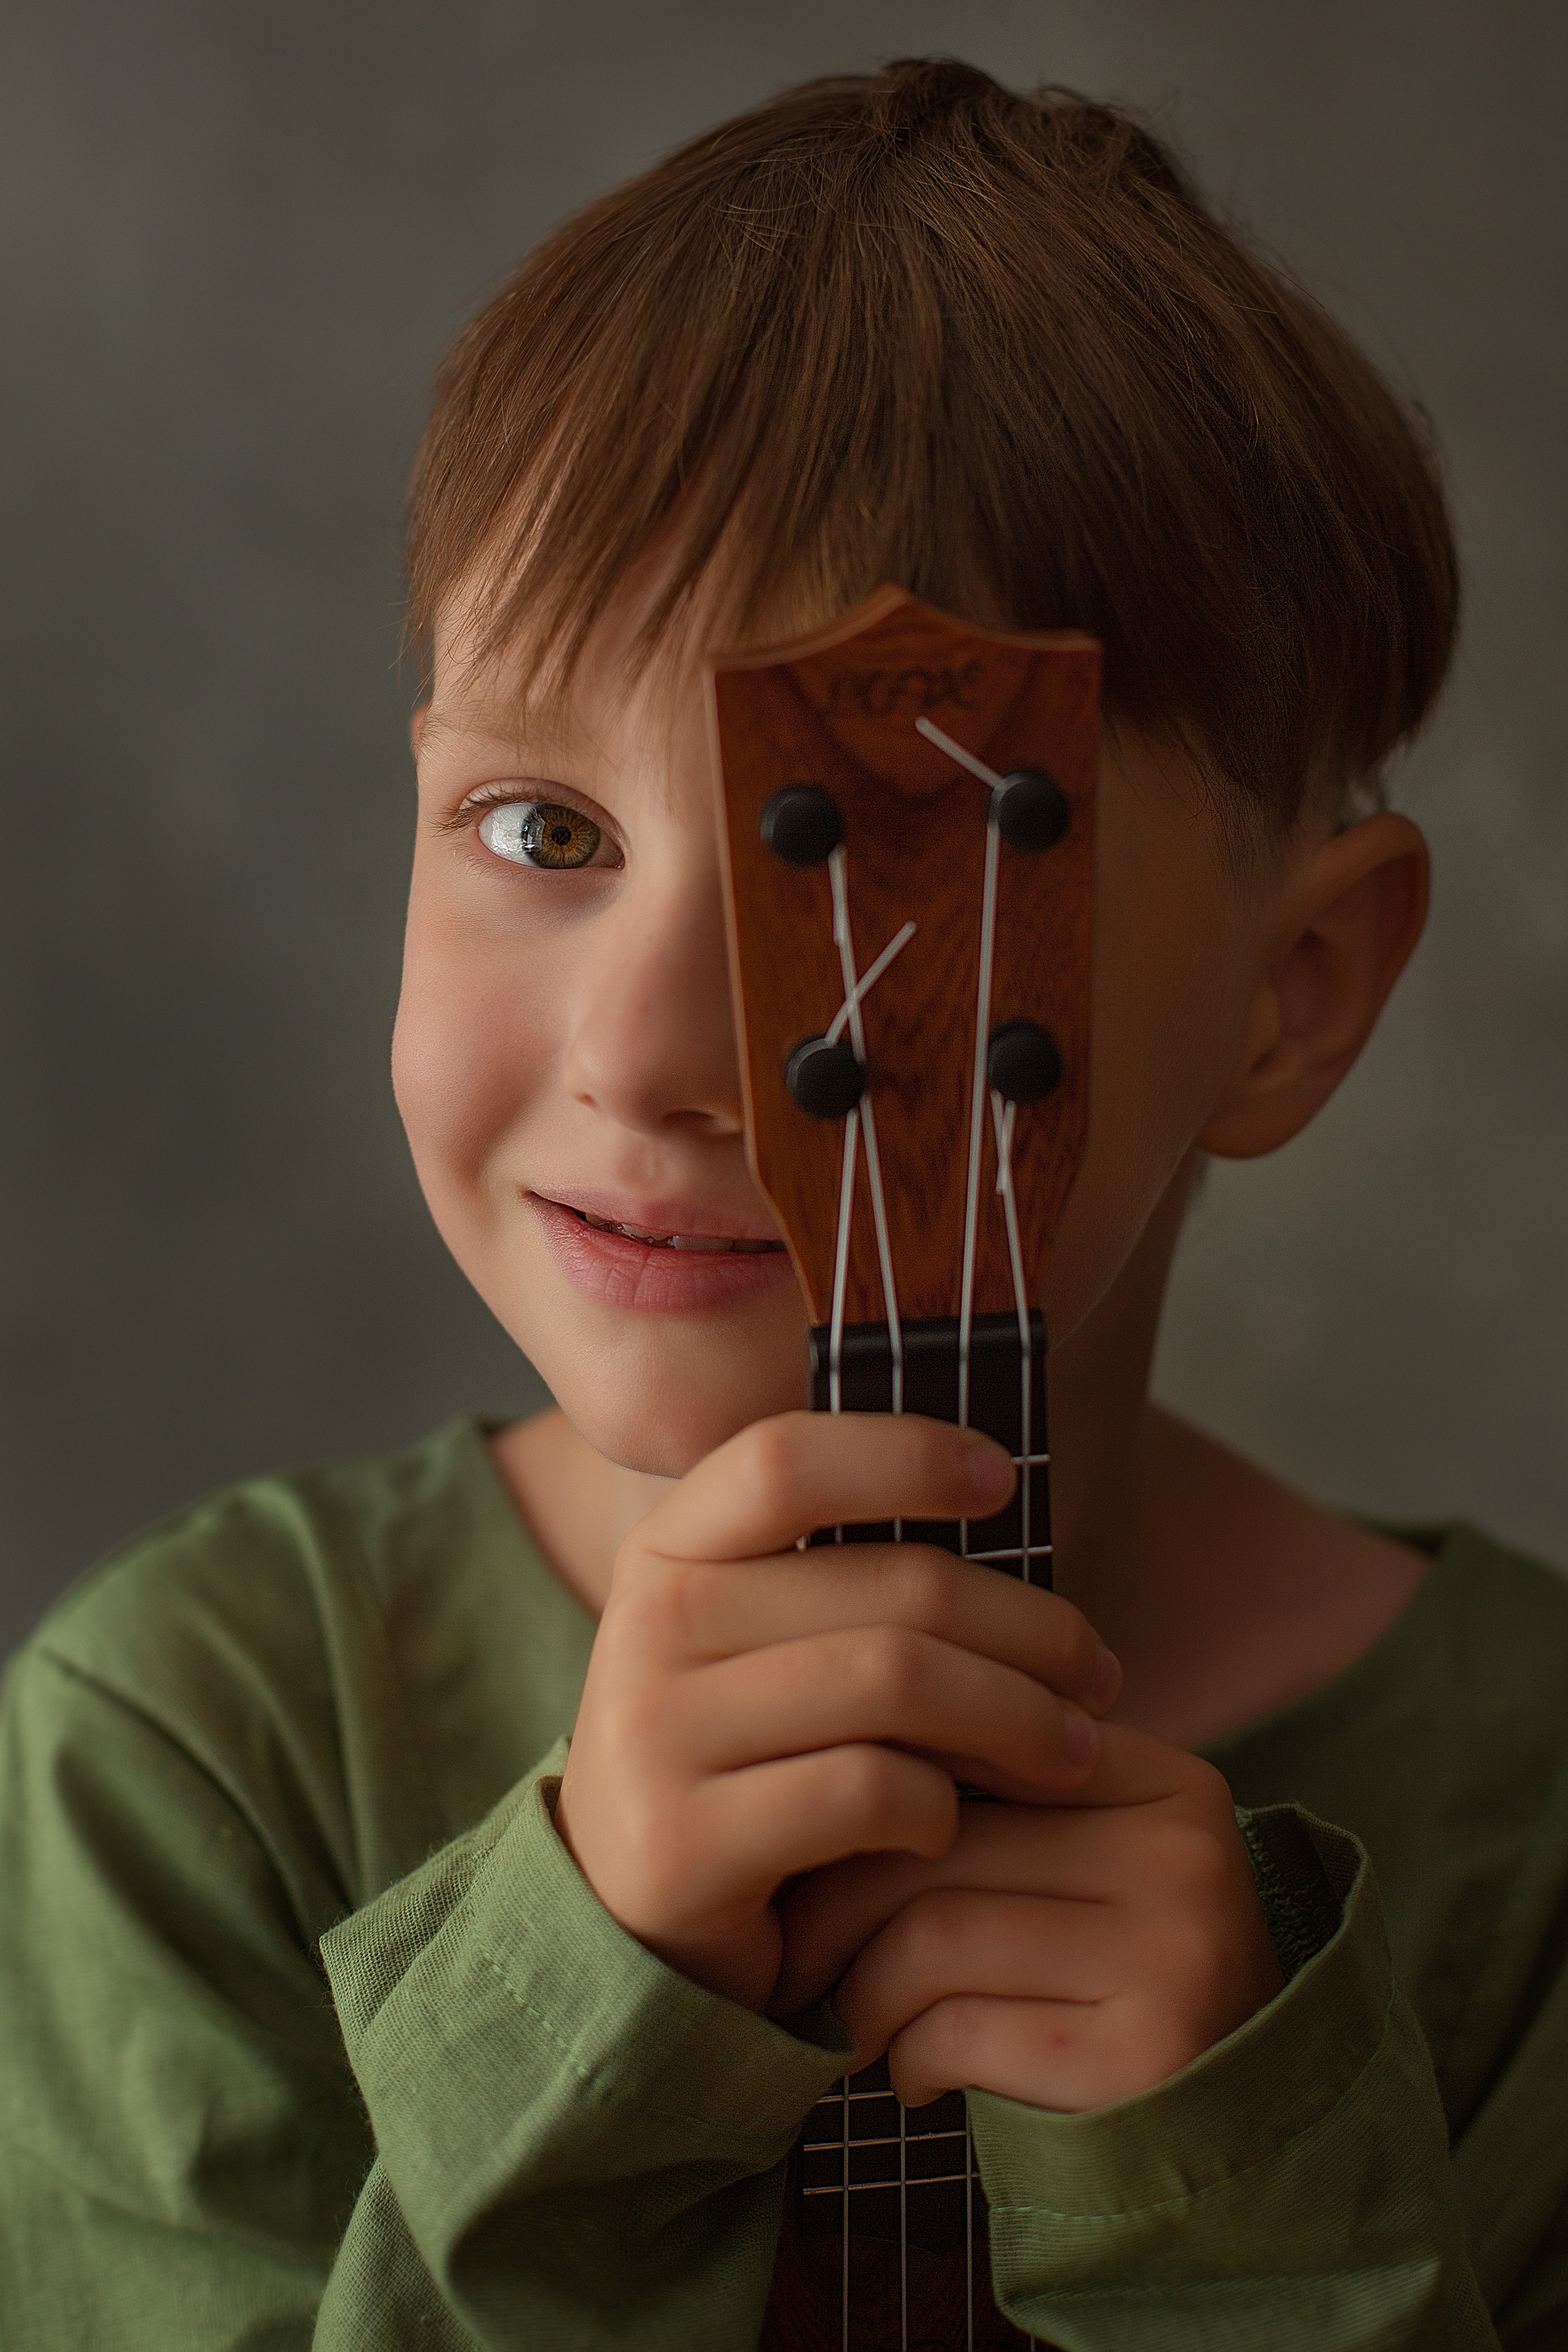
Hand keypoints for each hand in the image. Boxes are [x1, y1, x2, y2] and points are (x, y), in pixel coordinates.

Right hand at [553, 1411, 1120, 2010]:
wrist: (635, 1932)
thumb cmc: (746, 1765)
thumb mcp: (767, 1647)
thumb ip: (844, 1575)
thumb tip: (993, 1484)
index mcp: (668, 1555)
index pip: (782, 1458)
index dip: (902, 1452)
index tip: (1001, 1476)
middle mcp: (649, 1626)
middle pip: (890, 1588)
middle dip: (1028, 1630)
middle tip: (1098, 1675)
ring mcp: (652, 1734)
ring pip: (894, 1682)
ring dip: (1015, 1718)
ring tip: (1072, 1750)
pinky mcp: (681, 1844)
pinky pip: (866, 1793)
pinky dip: (940, 1810)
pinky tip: (953, 1828)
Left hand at [771, 1726, 1284, 2111]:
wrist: (1236, 2135)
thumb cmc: (1112, 1983)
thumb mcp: (1083, 1867)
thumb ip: (994, 1806)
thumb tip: (821, 1770)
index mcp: (1167, 1781)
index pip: (972, 1743)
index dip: (869, 1801)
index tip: (812, 1854)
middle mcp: (1183, 1853)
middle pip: (934, 1841)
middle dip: (830, 1909)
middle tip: (798, 1959)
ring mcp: (1173, 1954)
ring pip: (929, 1938)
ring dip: (859, 1997)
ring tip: (856, 2027)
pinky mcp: (1143, 2059)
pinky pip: (956, 2032)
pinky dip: (906, 2060)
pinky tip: (917, 2075)